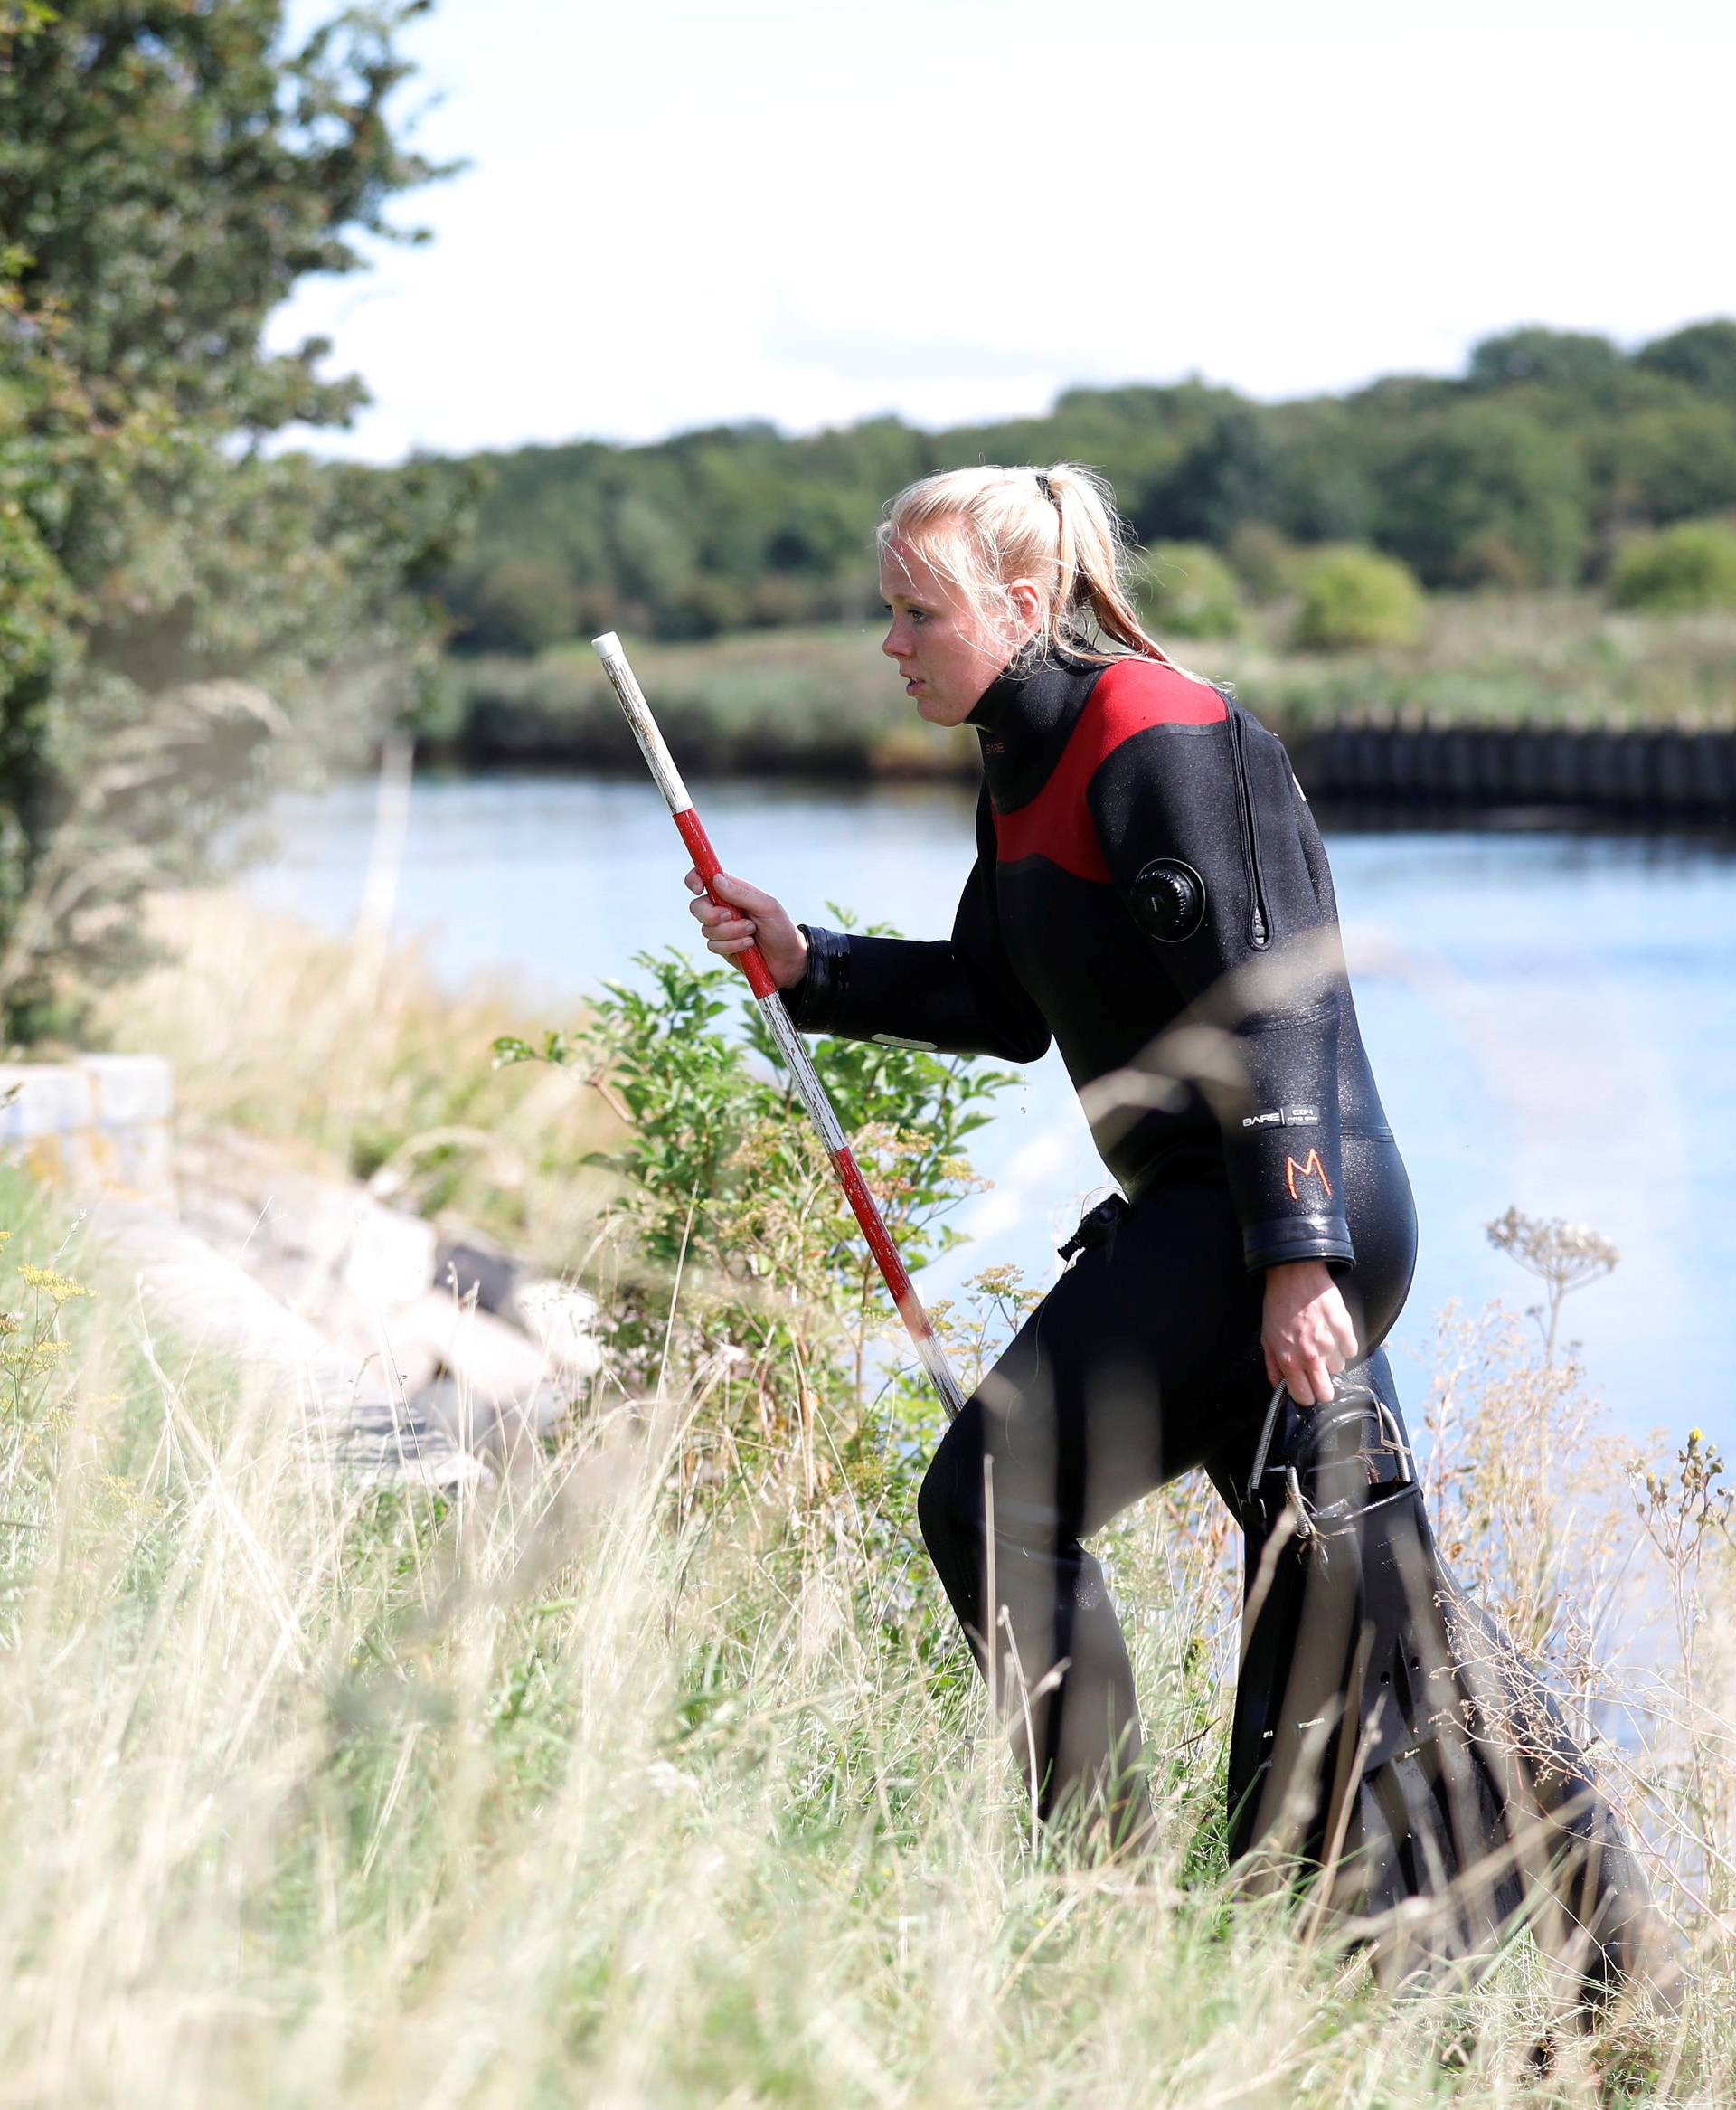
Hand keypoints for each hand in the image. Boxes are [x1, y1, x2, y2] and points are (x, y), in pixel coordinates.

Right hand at [684, 869, 808, 989]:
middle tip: (729, 916)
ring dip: (730, 932)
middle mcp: (723, 908)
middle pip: (697, 906)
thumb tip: (716, 879)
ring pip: (706, 928)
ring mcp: (721, 929)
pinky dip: (732, 945)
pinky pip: (713, 945)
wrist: (788, 960)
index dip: (695, 879)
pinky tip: (748, 945)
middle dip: (710, 914)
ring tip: (752, 932)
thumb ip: (741, 894)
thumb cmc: (781, 928)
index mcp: (733, 892)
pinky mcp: (722, 947)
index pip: (705, 878)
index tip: (699, 889)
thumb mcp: (767, 907)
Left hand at [1261, 1260, 1358, 1406]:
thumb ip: (1272, 1366)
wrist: (1293, 1274)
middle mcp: (1310, 1355)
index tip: (1307, 1389)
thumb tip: (1279, 1386)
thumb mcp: (1266, 1337)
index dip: (1306, 1395)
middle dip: (1323, 1388)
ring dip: (1332, 1359)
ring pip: (1339, 1368)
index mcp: (1289, 1360)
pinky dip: (1345, 1344)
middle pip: (1326, 1393)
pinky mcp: (1344, 1327)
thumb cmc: (1278, 1304)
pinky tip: (1334, 1333)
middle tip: (1318, 1374)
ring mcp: (1329, 1342)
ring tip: (1321, 1341)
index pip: (1304, 1396)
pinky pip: (1351, 1349)